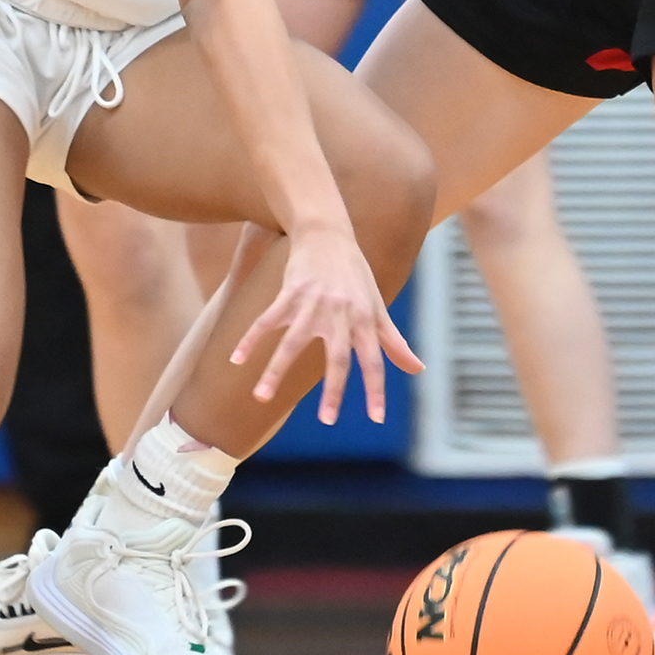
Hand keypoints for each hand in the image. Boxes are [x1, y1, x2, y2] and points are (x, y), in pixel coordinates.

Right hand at [228, 222, 423, 424]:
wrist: (327, 233)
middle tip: (327, 421)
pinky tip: (236, 360)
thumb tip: (418, 369)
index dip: (376, 389)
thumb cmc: (355, 274)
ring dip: (275, 371)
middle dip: (333, 390)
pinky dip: (250, 339)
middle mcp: (340, 313)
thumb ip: (394, 341)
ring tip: (261, 397)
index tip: (376, 418)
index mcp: (365, 319)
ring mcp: (312, 303)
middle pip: (337, 357)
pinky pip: (267, 321)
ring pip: (292, 343)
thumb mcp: (377, 306)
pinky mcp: (289, 293)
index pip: (374, 360)